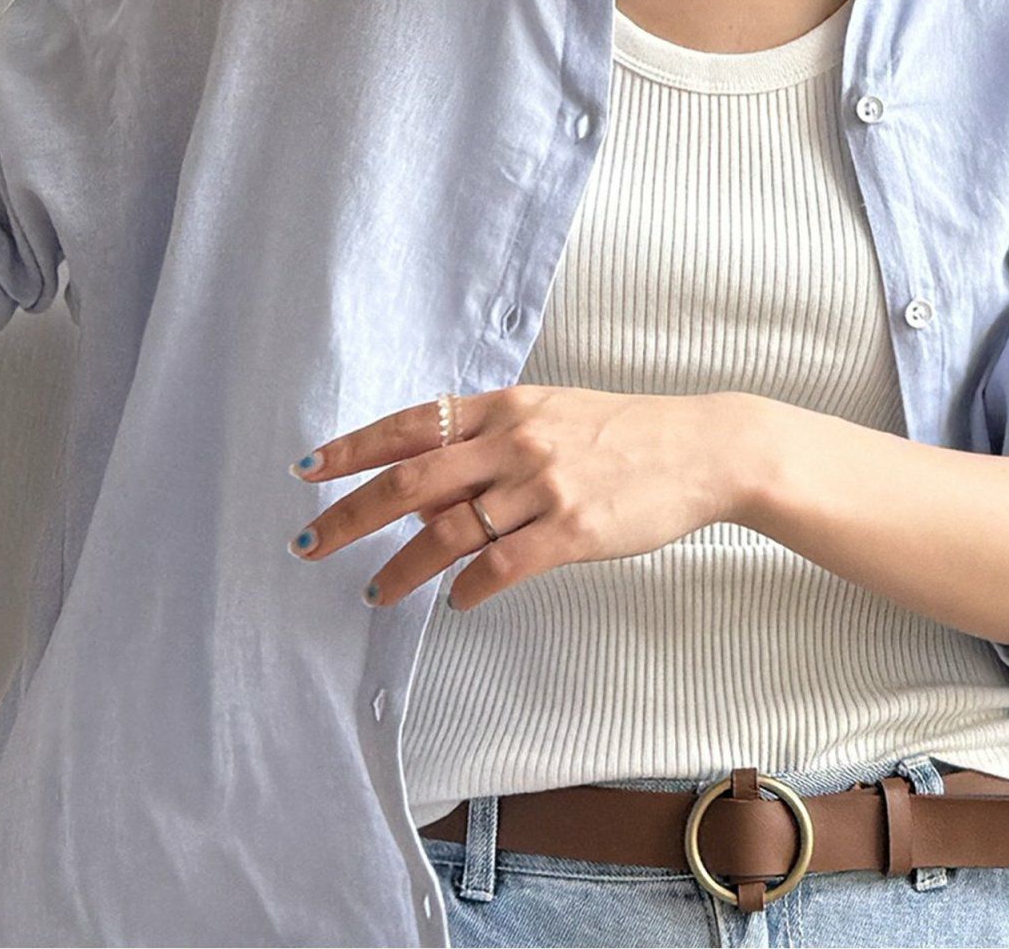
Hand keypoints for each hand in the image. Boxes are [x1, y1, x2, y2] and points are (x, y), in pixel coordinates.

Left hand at [289, 386, 756, 611]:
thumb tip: (426, 490)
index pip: (411, 424)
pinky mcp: (573, 530)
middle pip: (412, 480)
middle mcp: (515, 440)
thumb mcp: (550, 414)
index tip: (309, 469)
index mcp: (504, 406)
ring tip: (375, 594)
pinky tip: (456, 601)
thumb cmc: (621, 433)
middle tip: (309, 545)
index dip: (355, 447)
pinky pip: (502, 566)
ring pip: (447, 532)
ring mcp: (544, 485)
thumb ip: (488, 441)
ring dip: (401, 569)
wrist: (700, 448)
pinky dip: (469, 589)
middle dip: (350, 514)